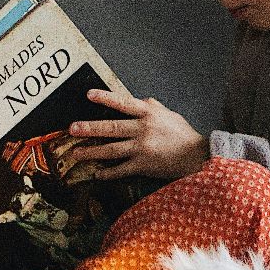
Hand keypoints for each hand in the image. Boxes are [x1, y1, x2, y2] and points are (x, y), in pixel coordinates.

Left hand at [66, 88, 208, 180]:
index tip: (88, 95)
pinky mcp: (143, 165)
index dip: (105, 98)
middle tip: (72, 128)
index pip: (123, 103)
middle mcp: (143, 129)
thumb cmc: (184, 134)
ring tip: (76, 153)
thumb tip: (141, 100)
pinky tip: (97, 174)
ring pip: (111, 149)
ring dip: (92, 152)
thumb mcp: (169, 114)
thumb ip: (153, 107)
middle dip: (89, 128)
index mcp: (149, 113)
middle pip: (111, 128)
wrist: (197, 156)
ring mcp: (142, 148)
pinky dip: (109, 172)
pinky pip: (121, 169)